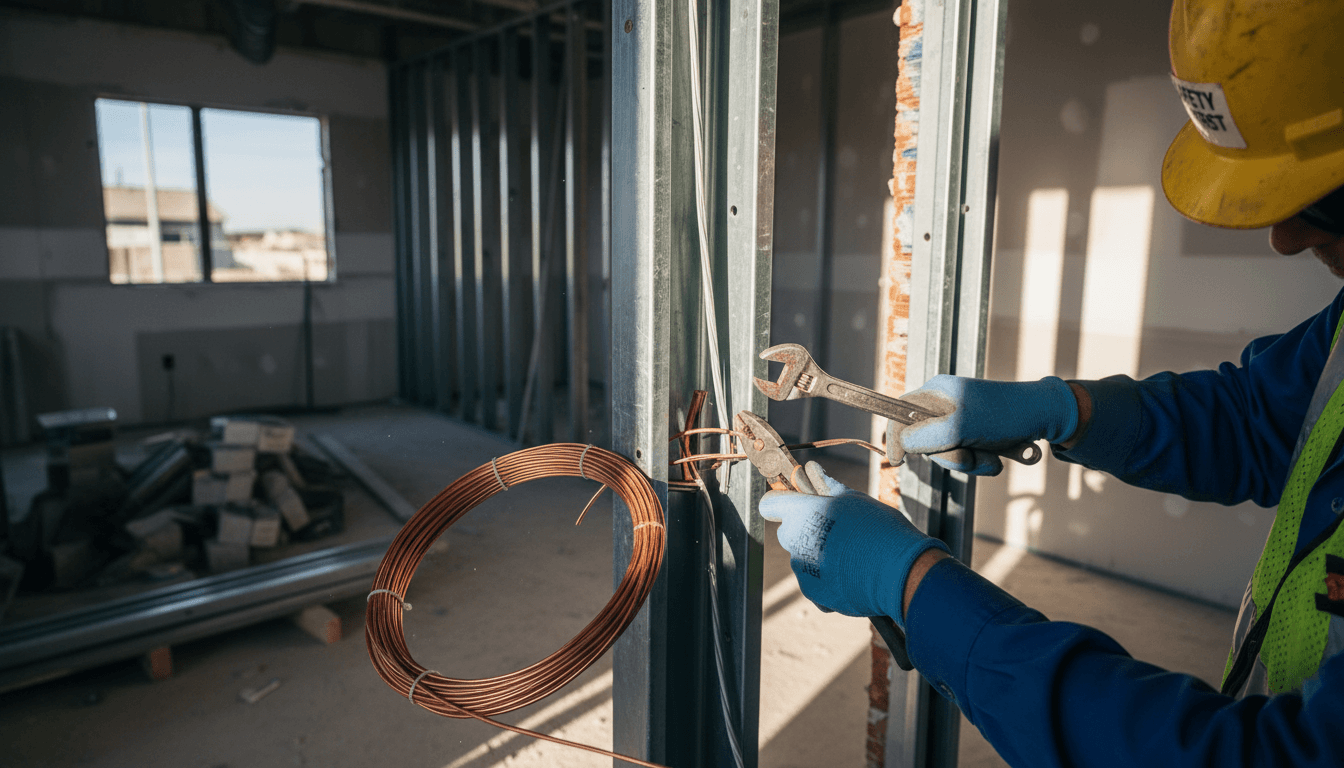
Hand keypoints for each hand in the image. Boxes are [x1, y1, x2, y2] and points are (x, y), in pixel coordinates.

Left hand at [758, 462, 947, 627]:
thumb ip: (828, 486)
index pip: (771, 504)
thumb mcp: (854, 499)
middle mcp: (794, 541)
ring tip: (851, 555)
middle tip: (836, 530)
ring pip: (803, 559)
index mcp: (801, 513)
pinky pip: (815, 582)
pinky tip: (852, 575)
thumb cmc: (878, 528)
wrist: (897, 571)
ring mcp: (802, 569)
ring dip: (819, 557)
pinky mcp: (813, 593)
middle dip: (805, 531)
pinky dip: (829, 580)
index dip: (783, 503)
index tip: (797, 504)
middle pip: (788, 533)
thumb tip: (812, 468)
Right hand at [886, 375, 1077, 475]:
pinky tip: (997, 457)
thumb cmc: (1006, 415)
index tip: (897, 460)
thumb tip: (902, 443)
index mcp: (937, 392)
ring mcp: (961, 420)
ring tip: (990, 456)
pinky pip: (967, 456)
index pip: (900, 412)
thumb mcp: (962, 426)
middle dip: (948, 456)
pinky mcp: (976, 434)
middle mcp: (946, 404)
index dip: (895, 436)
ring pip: (948, 453)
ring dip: (969, 462)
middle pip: (924, 440)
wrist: (1048, 417)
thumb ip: (927, 436)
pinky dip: (981, 462)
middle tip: (969, 455)